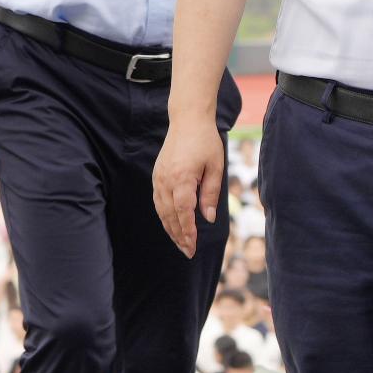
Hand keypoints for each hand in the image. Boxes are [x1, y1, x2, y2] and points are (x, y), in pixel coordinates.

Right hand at [154, 124, 227, 256]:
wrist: (187, 120)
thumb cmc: (205, 141)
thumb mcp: (215, 166)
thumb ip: (211, 193)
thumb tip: (209, 218)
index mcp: (182, 177)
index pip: (183, 212)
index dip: (187, 231)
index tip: (193, 245)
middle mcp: (166, 180)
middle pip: (170, 215)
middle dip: (179, 236)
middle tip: (188, 252)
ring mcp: (159, 178)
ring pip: (161, 211)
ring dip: (170, 229)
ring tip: (181, 243)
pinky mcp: (157, 175)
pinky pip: (158, 201)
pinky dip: (164, 216)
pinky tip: (172, 225)